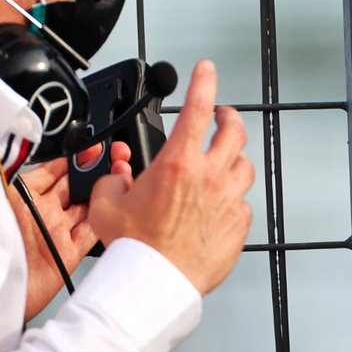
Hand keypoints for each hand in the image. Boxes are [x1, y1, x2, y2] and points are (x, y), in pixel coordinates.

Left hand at [10, 141, 130, 320]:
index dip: (71, 158)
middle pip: (73, 186)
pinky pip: (91, 232)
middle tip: (106, 159)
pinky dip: (104, 219)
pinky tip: (114, 206)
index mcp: (22, 198)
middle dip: (90, 171)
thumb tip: (11, 142)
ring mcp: (55, 234)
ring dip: (102, 192)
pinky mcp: (67, 254)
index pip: (52, 171)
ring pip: (87, 206)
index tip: (88, 148)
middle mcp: (41, 215)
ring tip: (116, 177)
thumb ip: (9, 170)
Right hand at [88, 60, 254, 293]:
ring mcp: (229, 200)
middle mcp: (210, 176)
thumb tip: (118, 176)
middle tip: (222, 116)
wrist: (154, 283)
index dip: (204, 81)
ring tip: (223, 161)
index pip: (197, 107)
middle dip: (229, 117)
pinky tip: (220, 204)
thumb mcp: (107, 204)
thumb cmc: (134, 249)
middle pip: (234, 131)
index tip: (207, 69)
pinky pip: (242, 203)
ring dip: (234, 159)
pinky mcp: (239, 225)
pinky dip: (232, 198)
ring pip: (244, 166)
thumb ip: (114, 180)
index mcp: (178, 162)